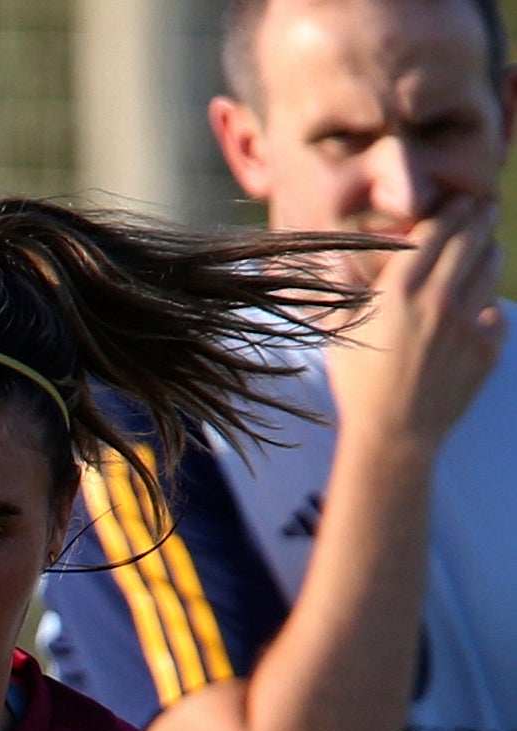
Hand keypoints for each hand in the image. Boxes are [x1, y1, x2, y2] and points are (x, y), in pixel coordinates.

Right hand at [326, 196, 505, 450]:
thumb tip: (332, 254)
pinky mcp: (487, 346)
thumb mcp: (337, 332)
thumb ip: (340, 288)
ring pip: (491, 268)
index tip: (457, 199)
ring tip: (487, 246)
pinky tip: (479, 303)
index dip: (450, 209)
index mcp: (399, 290)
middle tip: (482, 208)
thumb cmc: (357, 384)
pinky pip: (495, 311)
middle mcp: (439, 298)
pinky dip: (488, 302)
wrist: (393, 435)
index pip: (436, 230)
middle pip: (470, 239)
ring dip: (490, 251)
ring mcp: (468, 322)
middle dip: (479, 218)